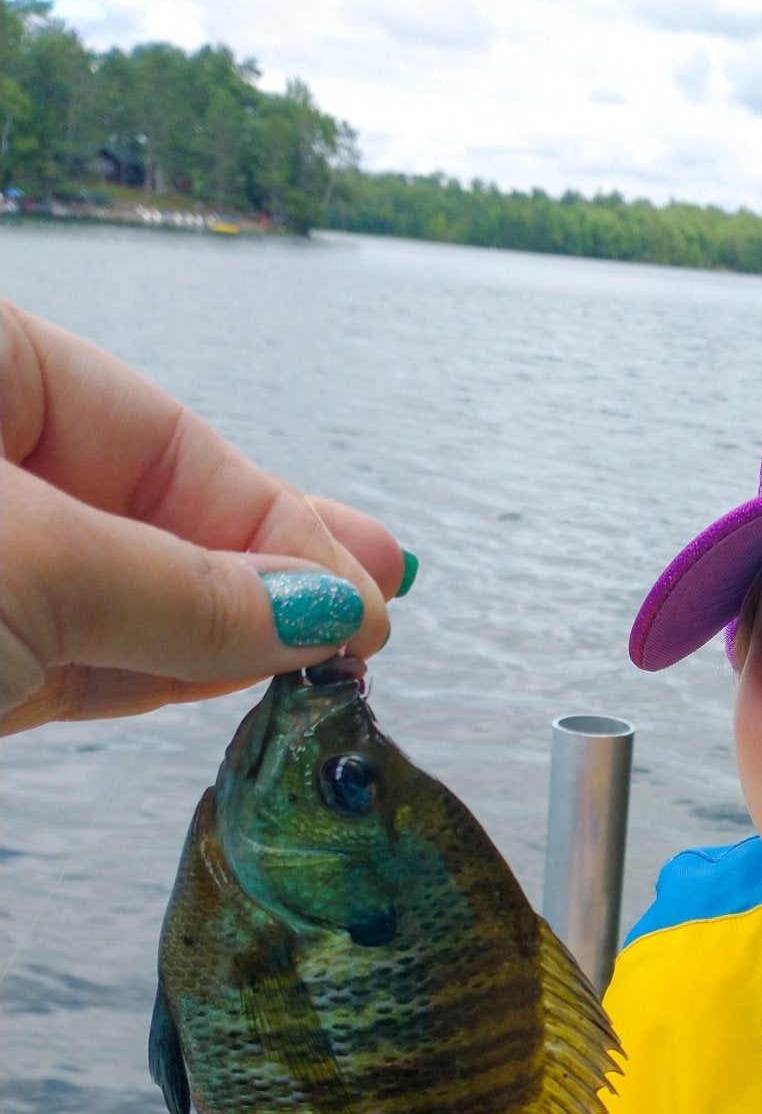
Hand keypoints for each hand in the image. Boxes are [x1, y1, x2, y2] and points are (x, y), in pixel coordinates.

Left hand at [0, 302, 409, 735]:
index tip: (363, 595)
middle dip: (271, 565)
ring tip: (334, 651)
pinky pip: (80, 661)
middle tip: (376, 608)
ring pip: (124, 596)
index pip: (167, 436)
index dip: (277, 519)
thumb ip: (181, 592)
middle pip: (155, 512)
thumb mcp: (33, 561)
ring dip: (232, 633)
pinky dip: (163, 677)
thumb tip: (320, 612)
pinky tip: (247, 677)